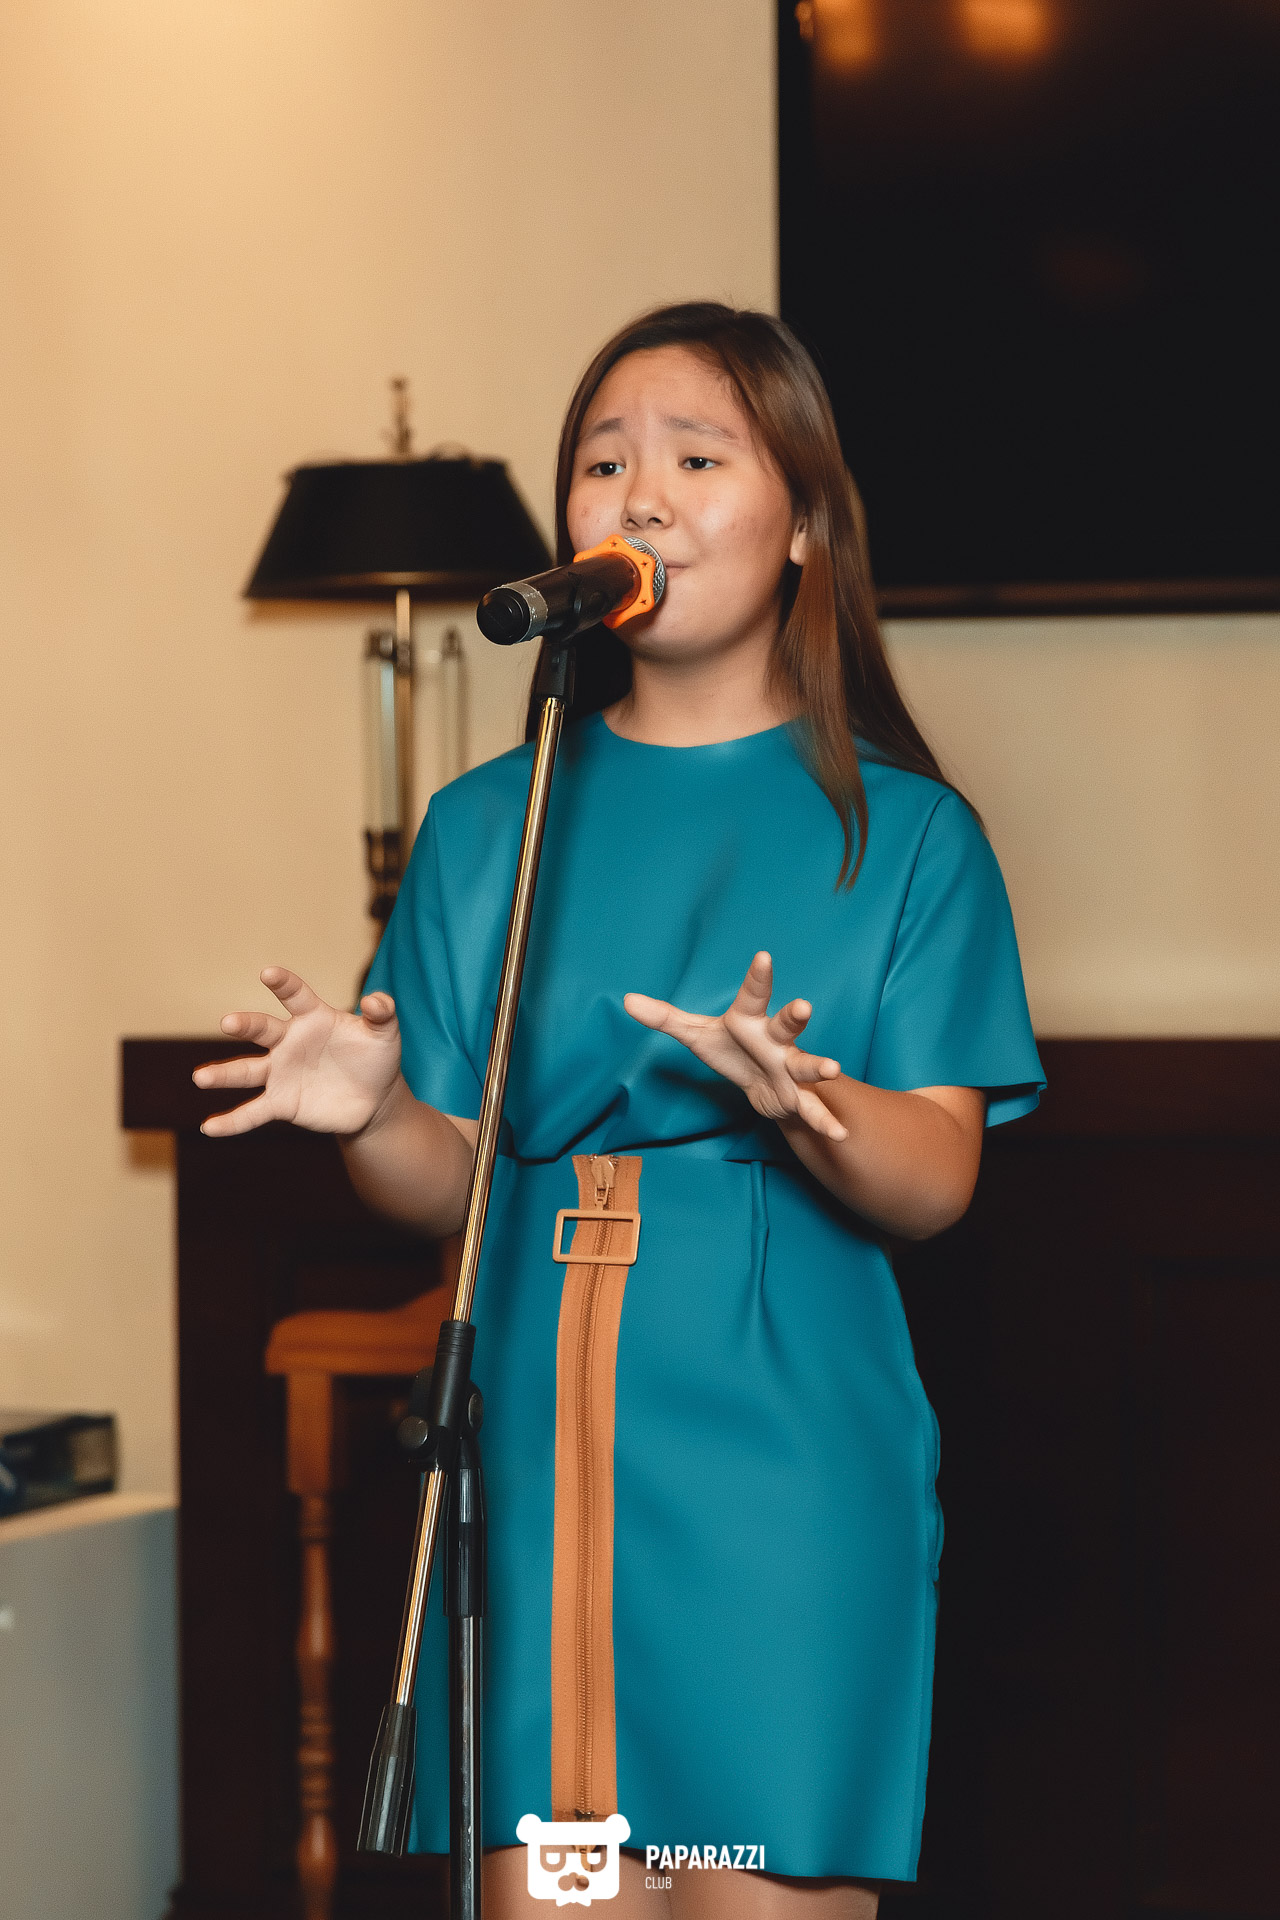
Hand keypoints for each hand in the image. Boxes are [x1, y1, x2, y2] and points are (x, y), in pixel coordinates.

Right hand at [193, 966, 404, 1138]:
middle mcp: (289, 1042)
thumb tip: (378, 1000)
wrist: (374, 1100)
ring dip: (223, 1074)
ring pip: (247, 1071)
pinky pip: (253, 1112)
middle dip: (246, 1025)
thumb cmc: (376, 1058)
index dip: (284, 984)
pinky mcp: (282, 1103)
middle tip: (228, 1023)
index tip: (269, 974)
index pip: (295, 997)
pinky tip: (209, 1127)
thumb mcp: (386, 1034)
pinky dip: (232, 1121)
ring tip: (200, 1077)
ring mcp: (281, 1073)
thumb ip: (382, 1014)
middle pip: (263, 1030)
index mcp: (313, 1018)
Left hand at [623, 950, 847, 1142]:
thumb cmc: (733, 1049)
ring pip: (806, 1065)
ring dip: (819, 1066)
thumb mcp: (697, 1034)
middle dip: (795, 1016)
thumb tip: (627, 1000)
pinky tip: (837, 1133)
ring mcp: (790, 1068)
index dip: (758, 977)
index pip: (753, 995)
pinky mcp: (797, 1096)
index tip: (763, 957)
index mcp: (751, 1020)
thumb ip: (666, 1018)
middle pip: (786, 1025)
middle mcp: (775, 1040)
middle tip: (803, 1006)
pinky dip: (825, 1122)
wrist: (762, 1085)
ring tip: (833, 1068)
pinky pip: (812, 1109)